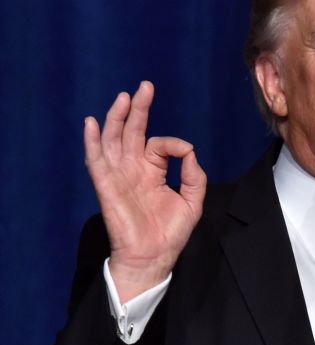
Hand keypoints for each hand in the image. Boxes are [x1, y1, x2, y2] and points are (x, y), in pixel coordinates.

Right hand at [84, 81, 206, 302]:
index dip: (173, 143)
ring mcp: (119, 176)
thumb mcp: (192, 200)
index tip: (184, 152)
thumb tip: (188, 151)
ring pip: (113, 140)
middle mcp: (133, 169)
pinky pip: (96, 161)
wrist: (153, 257)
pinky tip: (91, 124)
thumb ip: (194, 175)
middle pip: (131, 132)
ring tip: (123, 97)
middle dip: (138, 109)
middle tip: (145, 86)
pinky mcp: (107, 187)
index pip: (158, 144)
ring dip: (116, 118)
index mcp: (152, 171)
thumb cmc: (170, 232)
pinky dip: (92, 142)